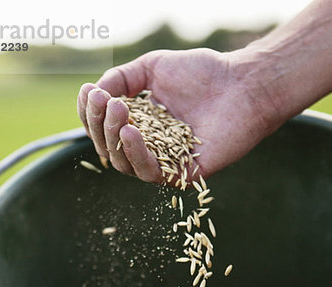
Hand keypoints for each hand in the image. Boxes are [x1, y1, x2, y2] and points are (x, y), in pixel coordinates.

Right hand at [77, 48, 279, 181]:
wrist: (242, 84)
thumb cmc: (203, 73)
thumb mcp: (152, 67)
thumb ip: (121, 79)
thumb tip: (95, 93)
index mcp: (140, 125)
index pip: (104, 128)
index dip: (91, 114)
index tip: (89, 92)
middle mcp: (150, 147)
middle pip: (110, 148)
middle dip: (100, 124)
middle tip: (105, 100)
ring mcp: (166, 163)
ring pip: (125, 164)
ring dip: (114, 138)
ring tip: (117, 110)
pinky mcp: (183, 175)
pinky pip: (151, 173)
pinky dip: (136, 154)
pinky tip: (131, 131)